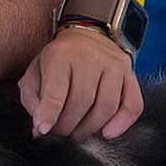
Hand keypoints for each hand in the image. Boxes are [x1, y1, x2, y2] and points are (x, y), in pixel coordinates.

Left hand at [18, 25, 142, 140]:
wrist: (88, 33)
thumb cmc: (60, 59)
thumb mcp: (37, 69)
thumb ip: (32, 98)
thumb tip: (40, 128)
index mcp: (60, 54)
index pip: (56, 89)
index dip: (49, 113)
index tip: (43, 128)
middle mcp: (89, 56)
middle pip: (82, 101)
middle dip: (68, 126)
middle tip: (60, 132)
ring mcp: (112, 64)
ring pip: (106, 106)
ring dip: (90, 129)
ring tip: (77, 132)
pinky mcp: (129, 73)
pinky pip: (133, 104)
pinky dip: (122, 124)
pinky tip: (107, 133)